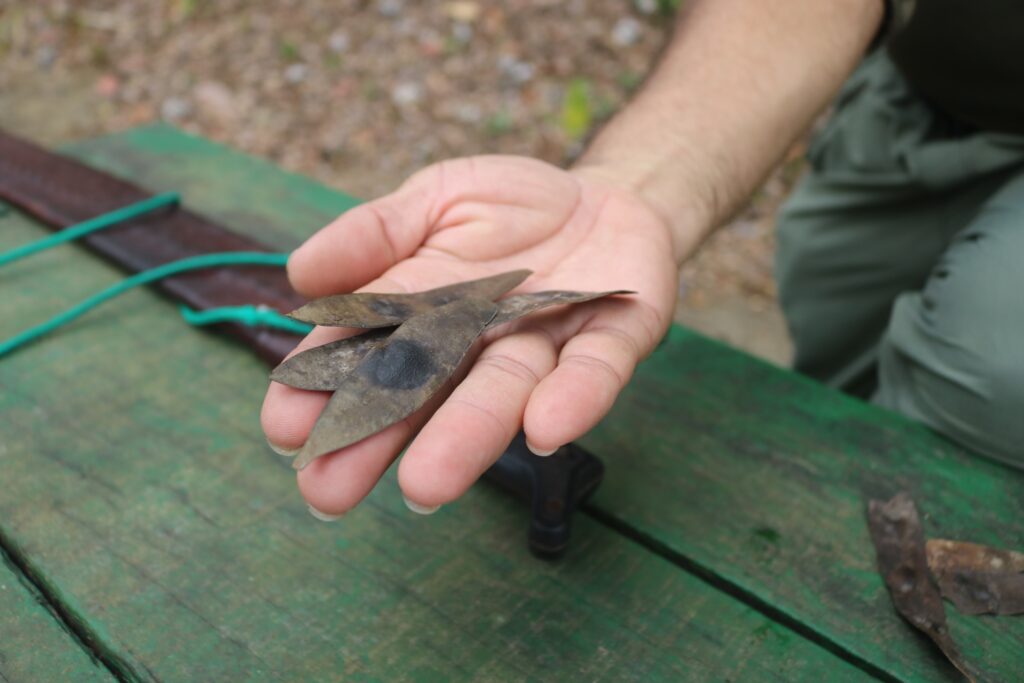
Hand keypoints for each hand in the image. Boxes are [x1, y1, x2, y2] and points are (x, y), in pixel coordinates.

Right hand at [261, 155, 681, 516]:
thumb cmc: (510, 206)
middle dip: (377, 441)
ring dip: (467, 438)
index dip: (324, 387)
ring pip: (502, 395)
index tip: (283, 429)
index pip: (365, 350)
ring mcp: (545, 345)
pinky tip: (544, 431)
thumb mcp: (434, 198)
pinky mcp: (612, 340)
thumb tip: (299, 273)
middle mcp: (478, 343)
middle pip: (425, 394)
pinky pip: (595, 372)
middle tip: (327, 494)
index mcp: (425, 309)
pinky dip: (573, 401)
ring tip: (424, 486)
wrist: (606, 197)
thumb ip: (373, 231)